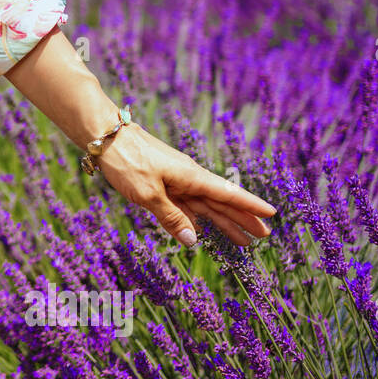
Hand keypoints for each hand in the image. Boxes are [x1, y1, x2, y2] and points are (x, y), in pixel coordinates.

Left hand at [95, 121, 275, 247]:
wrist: (105, 137)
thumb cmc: (128, 161)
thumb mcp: (149, 194)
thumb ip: (172, 218)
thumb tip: (193, 241)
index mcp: (192, 177)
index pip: (229, 194)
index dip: (250, 205)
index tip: (272, 214)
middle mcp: (188, 179)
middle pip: (221, 203)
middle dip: (242, 219)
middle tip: (263, 236)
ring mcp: (175, 181)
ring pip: (204, 206)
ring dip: (222, 222)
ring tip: (242, 239)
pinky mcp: (160, 184)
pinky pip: (184, 205)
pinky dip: (195, 218)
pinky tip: (201, 230)